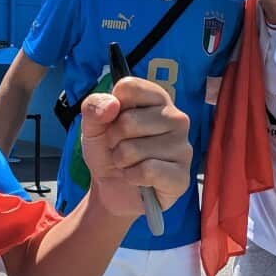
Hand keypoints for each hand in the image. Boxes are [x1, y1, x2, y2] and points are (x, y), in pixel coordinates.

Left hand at [77, 77, 191, 217]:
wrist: (110, 189)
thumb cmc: (108, 151)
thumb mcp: (92, 126)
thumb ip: (93, 107)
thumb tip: (112, 104)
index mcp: (157, 99)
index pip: (129, 86)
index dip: (111, 108)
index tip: (114, 120)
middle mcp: (176, 118)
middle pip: (128, 120)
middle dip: (114, 139)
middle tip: (120, 148)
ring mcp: (183, 147)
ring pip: (134, 149)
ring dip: (122, 160)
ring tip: (129, 163)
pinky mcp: (182, 176)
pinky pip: (147, 171)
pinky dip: (132, 177)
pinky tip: (138, 178)